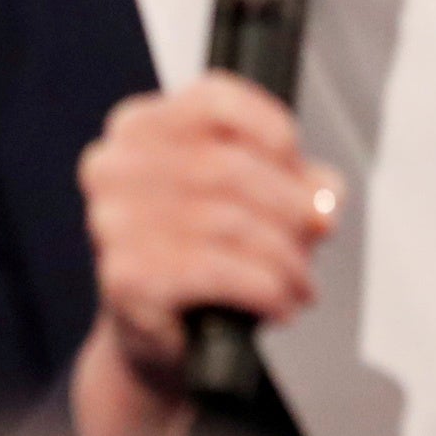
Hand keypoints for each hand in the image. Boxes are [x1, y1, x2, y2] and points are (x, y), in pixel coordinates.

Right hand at [70, 74, 340, 435]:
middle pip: (230, 167)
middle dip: (292, 206)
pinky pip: (219, 272)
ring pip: (230, 222)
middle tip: (320, 232)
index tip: (306, 172)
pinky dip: (266, 289)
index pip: (216, 99)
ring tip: (302, 281)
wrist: (154, 337)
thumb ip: (297, 182)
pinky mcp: (125, 275)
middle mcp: (114, 165)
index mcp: (139, 126)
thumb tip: (324, 194)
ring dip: (286, 258)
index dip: (275, 131)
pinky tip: (281, 304)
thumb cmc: (202, 252)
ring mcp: (112, 221)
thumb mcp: (255, 200)